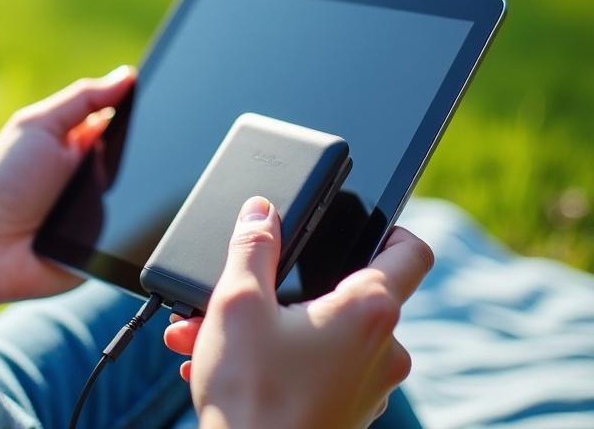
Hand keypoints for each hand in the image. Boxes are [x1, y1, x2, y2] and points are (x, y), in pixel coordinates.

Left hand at [0, 67, 133, 317]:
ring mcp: (105, 206)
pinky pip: (136, 226)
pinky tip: (124, 215)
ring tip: (114, 183)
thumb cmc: (4, 183)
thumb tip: (127, 76)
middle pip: (139, 152)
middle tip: (143, 143)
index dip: (142, 106)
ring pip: (142, 189)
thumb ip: (81, 100)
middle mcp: (96, 170)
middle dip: (146, 147)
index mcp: (80, 139)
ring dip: (138, 184)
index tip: (162, 93)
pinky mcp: (110, 239)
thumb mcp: (38, 127)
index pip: (123, 116)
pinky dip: (134, 219)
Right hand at [164, 197, 433, 428]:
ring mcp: (369, 386)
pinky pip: (317, 368)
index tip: (363, 222)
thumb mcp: (237, 303)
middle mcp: (384, 349)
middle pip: (346, 292)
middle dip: (282, 287)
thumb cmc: (251, 398)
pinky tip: (226, 365)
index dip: (392, 227)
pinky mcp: (348, 412)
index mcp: (369, 310)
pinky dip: (277, 358)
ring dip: (269, 325)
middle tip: (233, 293)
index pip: (412, 251)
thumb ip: (251, 246)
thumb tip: (261, 211)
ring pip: (322, 334)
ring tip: (206, 335)